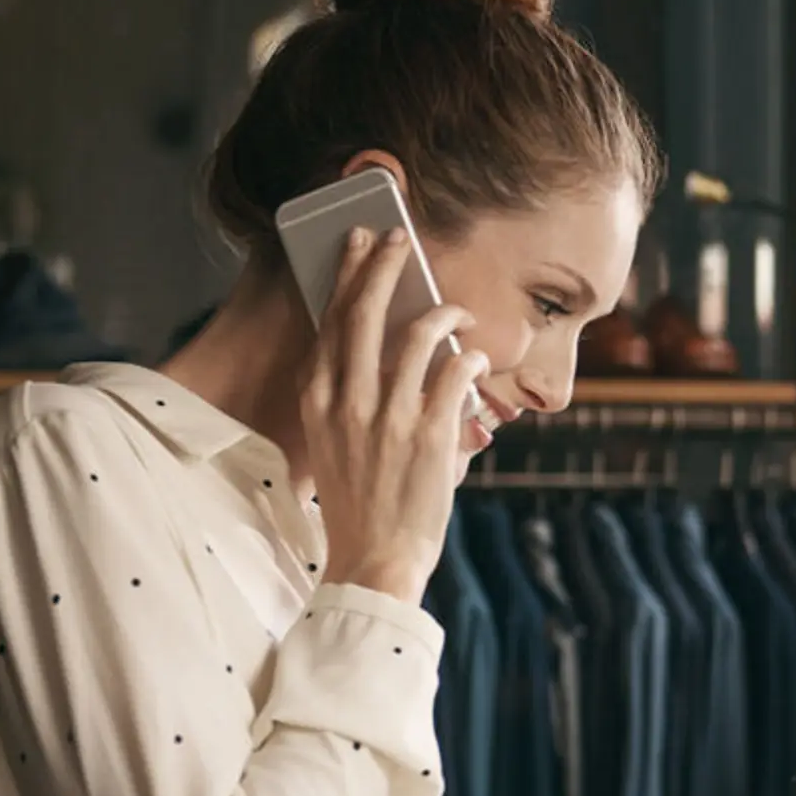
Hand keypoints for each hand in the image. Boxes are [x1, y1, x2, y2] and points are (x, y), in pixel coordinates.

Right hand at [305, 225, 488, 604]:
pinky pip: (455, 372)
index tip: (360, 248)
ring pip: (417, 335)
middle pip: (363, 313)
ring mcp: (388, 416)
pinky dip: (471, 358)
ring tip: (460, 312)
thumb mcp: (335, 443)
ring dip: (444, 313)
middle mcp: (347, 401)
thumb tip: (390, 357)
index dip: (348, 278)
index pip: (331, 323)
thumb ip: (352, 399)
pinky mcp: (430, 434)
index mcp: (318, 400)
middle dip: (382, 266)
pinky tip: (478, 358)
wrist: (373, 558)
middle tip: (397, 237)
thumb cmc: (360, 502)